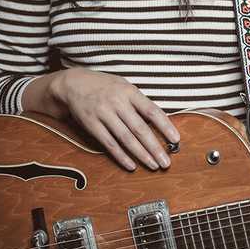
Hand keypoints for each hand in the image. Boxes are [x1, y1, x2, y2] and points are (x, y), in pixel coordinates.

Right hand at [49, 68, 178, 170]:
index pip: (152, 110)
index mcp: (130, 92)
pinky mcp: (92, 125)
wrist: (74, 83)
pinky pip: (109, 144)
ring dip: (141, 155)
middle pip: (140, 129)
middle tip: (166, 162)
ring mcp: (104, 114)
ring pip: (126, 139)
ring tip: (153, 165)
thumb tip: (158, 120)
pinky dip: (121, 156)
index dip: (165, 126)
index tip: (176, 139)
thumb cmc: (105, 86)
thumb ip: (139, 102)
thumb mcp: (124, 86)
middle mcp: (117, 103)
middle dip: (155, 147)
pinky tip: (131, 165)